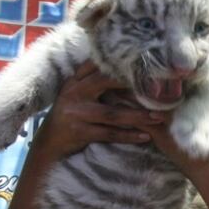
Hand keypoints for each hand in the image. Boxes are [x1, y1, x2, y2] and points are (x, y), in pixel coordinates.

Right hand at [35, 62, 163, 158]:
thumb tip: (126, 69)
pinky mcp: (79, 132)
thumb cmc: (72, 115)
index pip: (98, 65)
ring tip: (158, 117)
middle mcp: (74, 92)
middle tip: (159, 89)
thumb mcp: (77, 93)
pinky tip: (145, 136)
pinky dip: (128, 135)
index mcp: (76, 80)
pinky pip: (109, 134)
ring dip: (138, 116)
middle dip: (134, 86)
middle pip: (106, 83)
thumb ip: (94, 80)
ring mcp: (76, 113)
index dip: (121, 65)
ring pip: (112, 114)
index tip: (145, 65)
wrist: (49, 143)